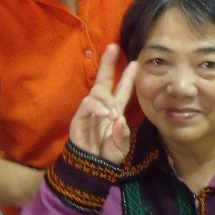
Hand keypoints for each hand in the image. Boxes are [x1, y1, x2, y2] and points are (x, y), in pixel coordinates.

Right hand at [68, 44, 137, 163]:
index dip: (128, 77)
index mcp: (114, 111)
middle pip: (104, 80)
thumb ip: (122, 135)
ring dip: (106, 99)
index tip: (135, 63)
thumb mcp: (121, 147)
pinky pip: (88, 105)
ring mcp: (90, 110)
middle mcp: (102, 106)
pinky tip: (104, 114)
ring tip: (112, 113)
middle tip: (114, 47)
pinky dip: (97, 107)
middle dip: (108, 64)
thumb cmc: (107, 156)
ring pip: (97, 92)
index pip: (122, 90)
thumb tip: (119, 120)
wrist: (91, 167)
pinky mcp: (79, 117)